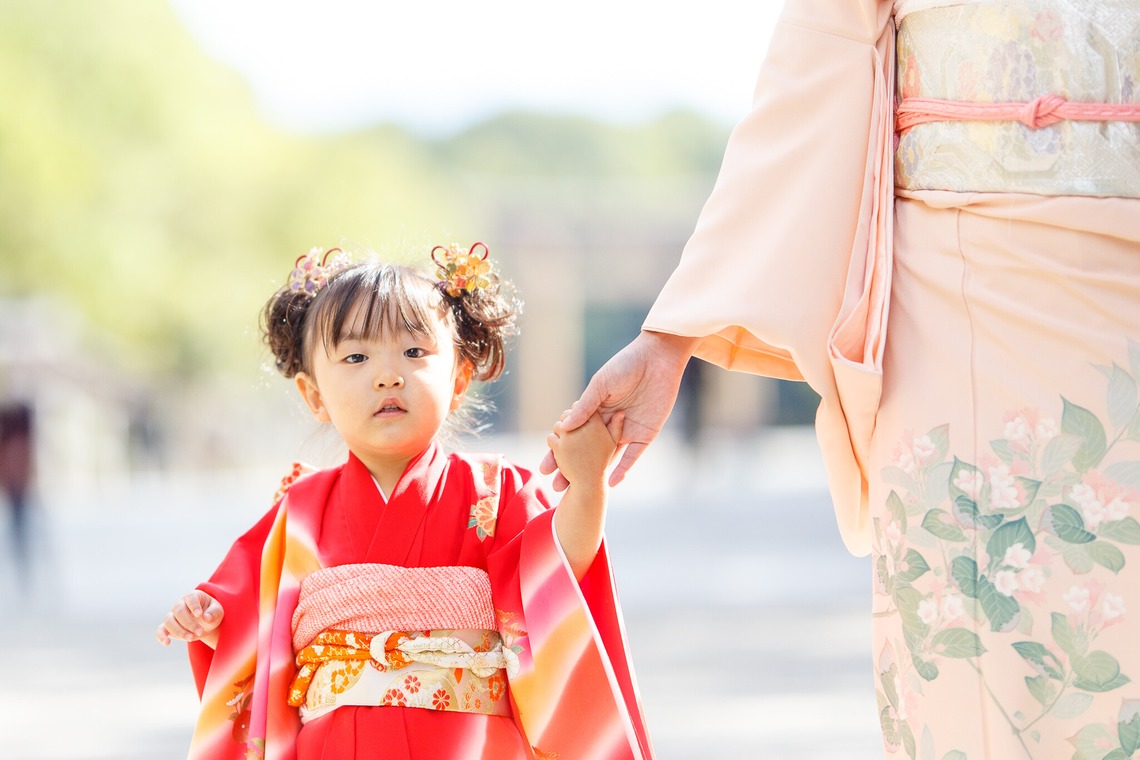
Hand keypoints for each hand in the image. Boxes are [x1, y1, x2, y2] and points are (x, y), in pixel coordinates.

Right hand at [156, 590, 223, 647]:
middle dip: (189, 623)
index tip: (199, 615)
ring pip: (169, 621)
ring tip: (192, 638)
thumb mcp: (217, 611)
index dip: (194, 606)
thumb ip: (214, 613)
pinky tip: (167, 643)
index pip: (190, 598)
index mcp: (192, 596)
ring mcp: (172, 615)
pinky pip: (160, 630)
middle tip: (200, 632)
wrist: (205, 623)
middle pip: (179, 611)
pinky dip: (161, 636)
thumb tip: (207, 618)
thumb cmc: (211, 613)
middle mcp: (180, 604)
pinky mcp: (168, 627)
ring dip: (179, 631)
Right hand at [540, 330, 696, 486]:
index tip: (546, 466)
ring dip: (593, 474)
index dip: (558, 451)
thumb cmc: (626, 365)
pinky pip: (633, 456)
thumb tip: (564, 426)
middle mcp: (609, 424)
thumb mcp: (601, 384)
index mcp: (595, 411)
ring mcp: (627, 431)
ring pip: (606, 458)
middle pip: (586, 452)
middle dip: (570, 469)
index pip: (573, 436)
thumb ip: (585, 407)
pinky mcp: (645, 434)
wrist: (658, 358)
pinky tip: (611, 483)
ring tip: (577, 489)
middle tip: (556, 485)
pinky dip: (623, 469)